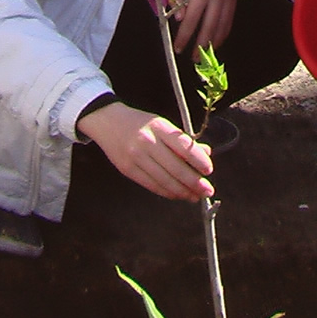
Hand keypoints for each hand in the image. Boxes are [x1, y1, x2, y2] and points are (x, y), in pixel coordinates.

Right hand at [81, 101, 213, 200]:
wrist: (107, 121)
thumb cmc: (140, 123)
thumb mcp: (162, 124)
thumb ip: (183, 140)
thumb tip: (205, 153)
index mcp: (159, 127)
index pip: (184, 146)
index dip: (199, 160)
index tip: (209, 170)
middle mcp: (148, 142)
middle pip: (176, 168)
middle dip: (194, 182)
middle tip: (207, 190)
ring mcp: (136, 157)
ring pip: (164, 180)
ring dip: (182, 191)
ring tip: (195, 196)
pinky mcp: (128, 170)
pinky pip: (151, 185)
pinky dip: (167, 192)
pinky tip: (177, 194)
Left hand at [168, 0, 236, 52]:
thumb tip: (178, 19)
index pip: (191, 20)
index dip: (184, 36)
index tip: (179, 48)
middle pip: (209, 27)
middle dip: (200, 45)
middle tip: (194, 59)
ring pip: (222, 25)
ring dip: (213, 42)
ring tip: (205, 55)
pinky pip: (229, 19)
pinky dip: (223, 32)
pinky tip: (216, 41)